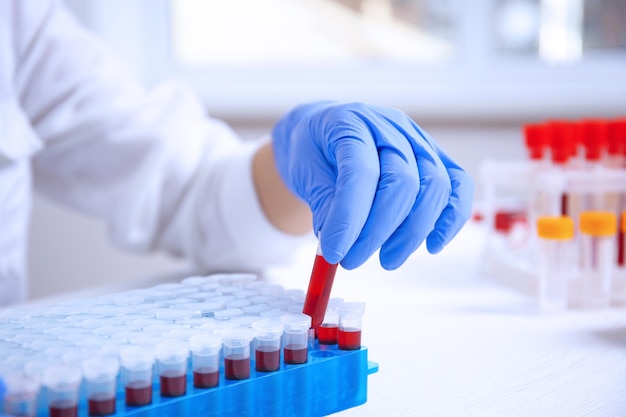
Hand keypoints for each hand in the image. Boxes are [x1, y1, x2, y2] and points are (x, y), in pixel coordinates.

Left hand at [272, 101, 473, 269]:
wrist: (323, 135)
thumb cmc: (312, 152)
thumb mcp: (303, 172)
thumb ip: (323, 204)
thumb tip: (340, 243)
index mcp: (351, 122)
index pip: (360, 173)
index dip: (349, 218)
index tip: (334, 252)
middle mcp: (389, 125)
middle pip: (403, 181)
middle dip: (379, 231)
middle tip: (353, 261)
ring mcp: (418, 139)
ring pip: (434, 186)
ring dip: (412, 232)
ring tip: (386, 260)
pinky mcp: (436, 156)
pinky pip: (458, 185)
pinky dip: (451, 218)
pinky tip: (432, 245)